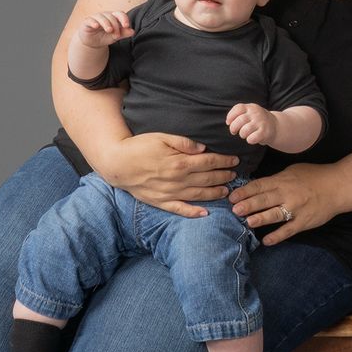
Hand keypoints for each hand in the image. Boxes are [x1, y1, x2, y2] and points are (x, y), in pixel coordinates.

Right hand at [76, 9, 134, 48]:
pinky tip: (96, 26)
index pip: (120, 14)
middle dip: (116, 26)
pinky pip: (90, 20)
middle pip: (112, 16)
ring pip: (102, 17)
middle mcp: (105, 15)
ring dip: (106, 23)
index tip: (126, 26)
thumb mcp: (115, 37)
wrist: (92, 43)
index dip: (124, 18)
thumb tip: (132, 31)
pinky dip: (93, 22)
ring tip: (109, 30)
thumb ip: (123, 33)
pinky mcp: (87, 22)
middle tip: (117, 36)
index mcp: (113, 17)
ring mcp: (95, 18)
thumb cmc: (104, 37)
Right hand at [96, 131, 237, 217]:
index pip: (209, 162)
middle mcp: (178, 180)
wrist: (116, 163)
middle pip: (207, 179)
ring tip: (226, 191)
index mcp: (180, 163)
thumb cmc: (139, 147)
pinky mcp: (161, 202)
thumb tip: (203, 148)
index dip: (224, 161)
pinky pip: (181, 210)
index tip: (235, 160)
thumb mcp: (162, 137)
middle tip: (234, 175)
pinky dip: (194, 212)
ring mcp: (170, 193)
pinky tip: (205, 213)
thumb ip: (184, 143)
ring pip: (199, 195)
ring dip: (215, 194)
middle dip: (223, 176)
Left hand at [224, 103, 278, 146]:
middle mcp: (256, 113)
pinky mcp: (264, 132)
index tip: (228, 122)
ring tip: (245, 134)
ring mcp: (261, 123)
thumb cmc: (258, 120)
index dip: (230, 116)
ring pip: (244, 131)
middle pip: (239, 121)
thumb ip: (239, 113)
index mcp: (251, 107)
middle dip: (233, 128)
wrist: (276, 126)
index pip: (238, 108)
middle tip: (234, 131)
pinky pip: (251, 138)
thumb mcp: (250, 112)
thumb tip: (228, 122)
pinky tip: (252, 138)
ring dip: (242, 135)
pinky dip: (249, 140)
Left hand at [232, 163, 344, 245]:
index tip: (232, 196)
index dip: (245, 191)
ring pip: (274, 215)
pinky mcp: (304, 222)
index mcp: (283, 180)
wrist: (339, 186)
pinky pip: (288, 230)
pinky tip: (266, 241)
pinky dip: (277, 236)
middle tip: (234, 210)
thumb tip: (259, 185)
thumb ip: (277, 179)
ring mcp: (296, 209)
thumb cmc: (315, 176)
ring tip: (247, 223)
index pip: (259, 185)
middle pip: (264, 200)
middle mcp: (287, 194)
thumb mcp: (293, 171)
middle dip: (248, 205)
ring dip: (259, 219)